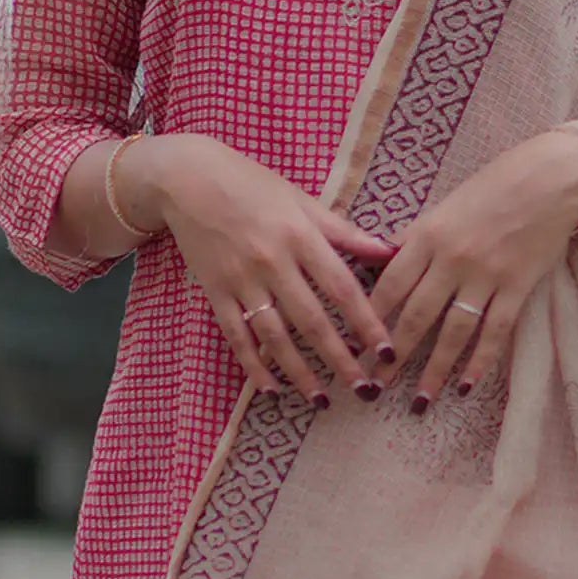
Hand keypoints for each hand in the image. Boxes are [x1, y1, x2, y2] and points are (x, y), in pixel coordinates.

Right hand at [126, 134, 396, 400]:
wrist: (187, 178)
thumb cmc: (252, 184)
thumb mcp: (302, 200)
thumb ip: (345, 232)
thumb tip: (390, 251)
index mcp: (300, 236)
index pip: (341, 288)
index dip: (366, 322)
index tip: (386, 352)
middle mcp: (272, 261)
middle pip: (312, 320)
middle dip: (340, 359)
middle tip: (363, 390)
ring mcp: (241, 280)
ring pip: (274, 336)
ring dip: (299, 372)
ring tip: (321, 399)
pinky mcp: (215, 292)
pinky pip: (236, 336)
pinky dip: (253, 366)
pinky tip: (271, 390)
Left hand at [369, 128, 577, 409]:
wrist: (550, 177)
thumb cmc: (496, 185)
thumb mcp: (445, 205)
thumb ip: (415, 236)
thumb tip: (382, 255)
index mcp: (428, 235)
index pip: (389, 285)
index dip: (369, 319)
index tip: (353, 346)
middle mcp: (452, 258)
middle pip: (415, 316)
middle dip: (392, 356)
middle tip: (375, 386)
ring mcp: (486, 274)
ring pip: (453, 332)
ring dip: (434, 370)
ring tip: (420, 401)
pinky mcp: (517, 286)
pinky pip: (494, 331)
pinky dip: (479, 361)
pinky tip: (466, 386)